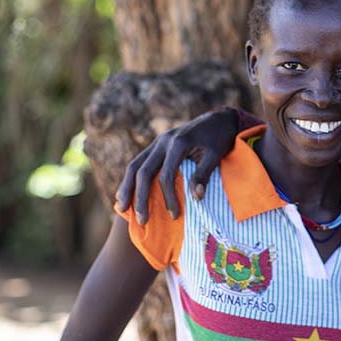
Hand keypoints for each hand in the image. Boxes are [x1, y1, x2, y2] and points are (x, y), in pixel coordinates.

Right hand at [116, 108, 239, 223]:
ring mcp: (157, 142)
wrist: (218, 118)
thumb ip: (204, 174)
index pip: (166, 176)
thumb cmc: (219, 138)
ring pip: (134, 165)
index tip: (174, 216)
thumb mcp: (216, 154)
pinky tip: (125, 192)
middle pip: (143, 172)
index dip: (168, 197)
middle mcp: (163, 142)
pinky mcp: (156, 145)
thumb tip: (195, 197)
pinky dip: (131, 178)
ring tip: (122, 208)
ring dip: (127, 188)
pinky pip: (138, 161)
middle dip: (140, 198)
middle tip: (141, 221)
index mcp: (177, 143)